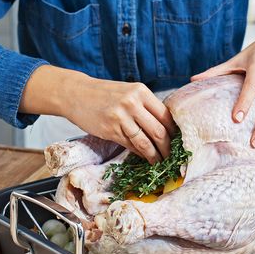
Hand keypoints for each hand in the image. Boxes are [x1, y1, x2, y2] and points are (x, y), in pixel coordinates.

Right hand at [20, 66, 175, 163]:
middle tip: (173, 157)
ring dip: (155, 155)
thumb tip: (165, 129)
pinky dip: (139, 153)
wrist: (75, 93)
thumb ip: (145, 107)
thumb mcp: (128, 92)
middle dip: (168, 147)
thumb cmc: (104, 94)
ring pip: (145, 141)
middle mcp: (132, 103)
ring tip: (160, 162)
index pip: (166, 115)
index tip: (179, 142)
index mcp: (141, 91)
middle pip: (159, 131)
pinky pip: (130, 145)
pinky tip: (145, 158)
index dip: (174, 132)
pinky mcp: (110, 129)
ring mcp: (121, 117)